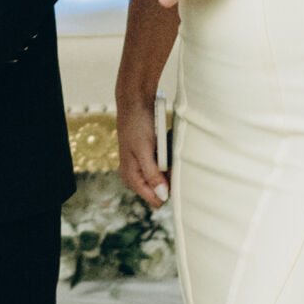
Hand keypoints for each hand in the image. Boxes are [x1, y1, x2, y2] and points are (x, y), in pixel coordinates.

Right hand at [116, 92, 166, 207]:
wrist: (134, 103)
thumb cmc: (137, 126)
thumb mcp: (144, 150)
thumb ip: (152, 174)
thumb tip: (162, 196)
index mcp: (131, 178)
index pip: (156, 200)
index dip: (168, 188)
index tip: (172, 170)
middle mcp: (135, 177)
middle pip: (161, 190)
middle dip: (169, 175)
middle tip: (168, 154)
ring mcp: (141, 168)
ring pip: (164, 177)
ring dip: (169, 163)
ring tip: (164, 146)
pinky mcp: (148, 159)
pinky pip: (163, 165)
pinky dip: (167, 156)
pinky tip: (163, 143)